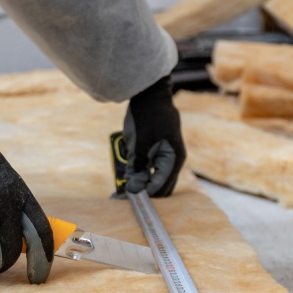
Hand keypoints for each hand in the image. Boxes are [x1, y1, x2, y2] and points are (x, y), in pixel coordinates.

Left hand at [123, 76, 186, 196]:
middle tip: (119, 198)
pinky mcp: (154, 153)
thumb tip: (135, 189)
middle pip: (158, 188)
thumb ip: (139, 166)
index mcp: (174, 159)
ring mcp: (163, 157)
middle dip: (140, 193)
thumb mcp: (140, 142)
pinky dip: (136, 174)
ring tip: (118, 190)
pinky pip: (146, 170)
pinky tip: (123, 176)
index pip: (160, 187)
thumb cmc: (147, 115)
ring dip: (137, 184)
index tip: (125, 200)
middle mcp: (172, 161)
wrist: (148, 92)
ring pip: (151, 180)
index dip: (143, 195)